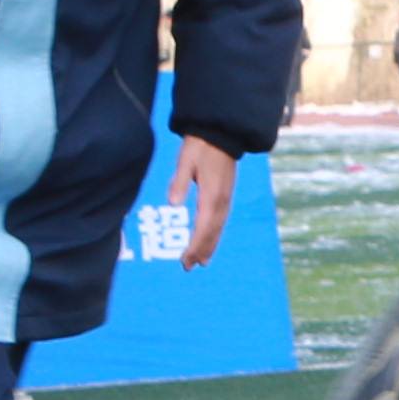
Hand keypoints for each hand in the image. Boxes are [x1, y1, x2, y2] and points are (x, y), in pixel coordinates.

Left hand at [172, 134, 237, 269]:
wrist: (221, 132)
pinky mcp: (226, 194)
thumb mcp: (185, 161)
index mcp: (211, 194)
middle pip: (212, 232)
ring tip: (202, 260)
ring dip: (210, 245)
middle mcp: (221, 200)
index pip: (202, 227)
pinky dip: (215, 233)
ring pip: (218, 227)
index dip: (194, 246)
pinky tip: (210, 238)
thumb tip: (173, 204)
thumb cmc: (200, 146)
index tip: (185, 260)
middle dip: (201, 250)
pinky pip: (221, 219)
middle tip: (190, 267)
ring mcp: (226, 197)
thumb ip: (179, 182)